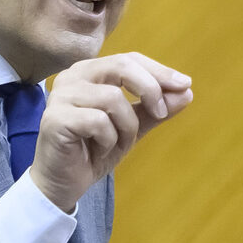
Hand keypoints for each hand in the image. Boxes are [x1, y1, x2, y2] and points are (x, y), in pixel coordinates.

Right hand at [28, 52, 192, 211]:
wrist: (63, 182)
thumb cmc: (94, 150)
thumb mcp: (132, 128)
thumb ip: (155, 109)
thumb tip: (187, 91)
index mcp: (90, 71)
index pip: (130, 59)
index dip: (159, 71)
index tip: (185, 85)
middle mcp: (73, 76)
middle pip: (122, 66)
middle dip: (150, 89)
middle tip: (161, 114)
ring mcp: (61, 95)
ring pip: (113, 98)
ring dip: (126, 127)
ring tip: (115, 143)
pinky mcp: (56, 118)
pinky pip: (98, 121)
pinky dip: (108, 139)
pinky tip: (98, 149)